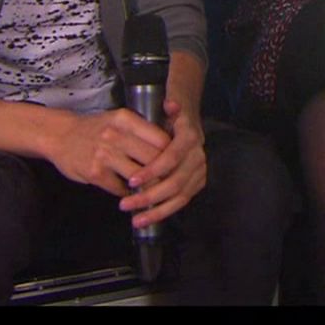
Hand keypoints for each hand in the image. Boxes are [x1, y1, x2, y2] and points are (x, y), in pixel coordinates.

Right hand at [45, 107, 172, 197]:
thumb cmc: (94, 129)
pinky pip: (121, 189)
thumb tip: (170, 148)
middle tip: (170, 182)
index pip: (161, 139)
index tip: (177, 164)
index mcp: (126, 119)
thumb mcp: (118, 120)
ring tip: (152, 190)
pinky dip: (128, 195)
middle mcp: (116, 135)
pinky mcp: (95, 173)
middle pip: (154, 159)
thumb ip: (141, 130)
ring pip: (140, 177)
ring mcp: (104, 155)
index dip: (172, 155)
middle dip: (164, 174)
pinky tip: (130, 194)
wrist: (59, 135)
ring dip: (147, 187)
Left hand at [119, 98, 208, 227]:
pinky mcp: (197, 183)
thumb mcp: (170, 106)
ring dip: (156, 210)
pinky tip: (146, 219)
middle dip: (149, 195)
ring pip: (179, 196)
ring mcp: (200, 171)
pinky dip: (164, 212)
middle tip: (125, 204)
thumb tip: (171, 104)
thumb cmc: (172, 115)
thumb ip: (171, 106)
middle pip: (175, 182)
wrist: (189, 121)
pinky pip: (181, 202)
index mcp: (190, 137)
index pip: (171, 158)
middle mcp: (198, 156)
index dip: (153, 171)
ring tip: (134, 220)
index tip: (132, 180)